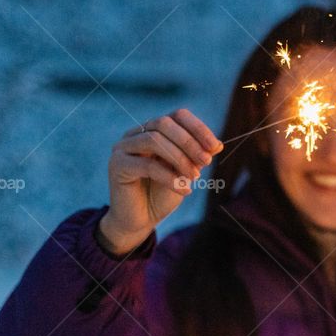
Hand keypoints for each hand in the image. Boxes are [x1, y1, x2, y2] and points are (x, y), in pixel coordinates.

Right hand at [100, 108, 222, 253]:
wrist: (142, 220)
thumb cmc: (163, 193)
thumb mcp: (186, 172)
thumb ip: (198, 156)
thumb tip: (218, 144)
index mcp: (153, 130)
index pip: (177, 116)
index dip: (198, 128)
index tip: (215, 147)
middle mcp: (136, 134)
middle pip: (164, 123)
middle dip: (189, 142)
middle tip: (207, 162)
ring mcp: (123, 147)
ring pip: (154, 140)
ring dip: (180, 158)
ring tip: (195, 177)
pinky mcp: (117, 165)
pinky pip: (147, 165)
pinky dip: (170, 177)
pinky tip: (185, 189)